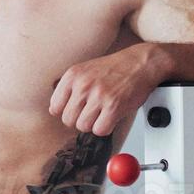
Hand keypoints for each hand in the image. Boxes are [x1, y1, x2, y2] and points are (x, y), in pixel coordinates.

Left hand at [50, 44, 167, 136]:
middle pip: (68, 120)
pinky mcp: (114, 106)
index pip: (55, 107)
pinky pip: (100, 130)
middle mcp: (83, 84)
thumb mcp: (85, 69)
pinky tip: (111, 117)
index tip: (76, 110)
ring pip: (83, 126)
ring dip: (93, 124)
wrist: (140, 63)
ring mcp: (98, 95)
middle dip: (79, 120)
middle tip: (92, 112)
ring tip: (102, 113)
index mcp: (72, 75)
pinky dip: (106, 127)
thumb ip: (68, 87)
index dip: (66, 112)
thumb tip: (53, 108)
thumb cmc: (114, 68)